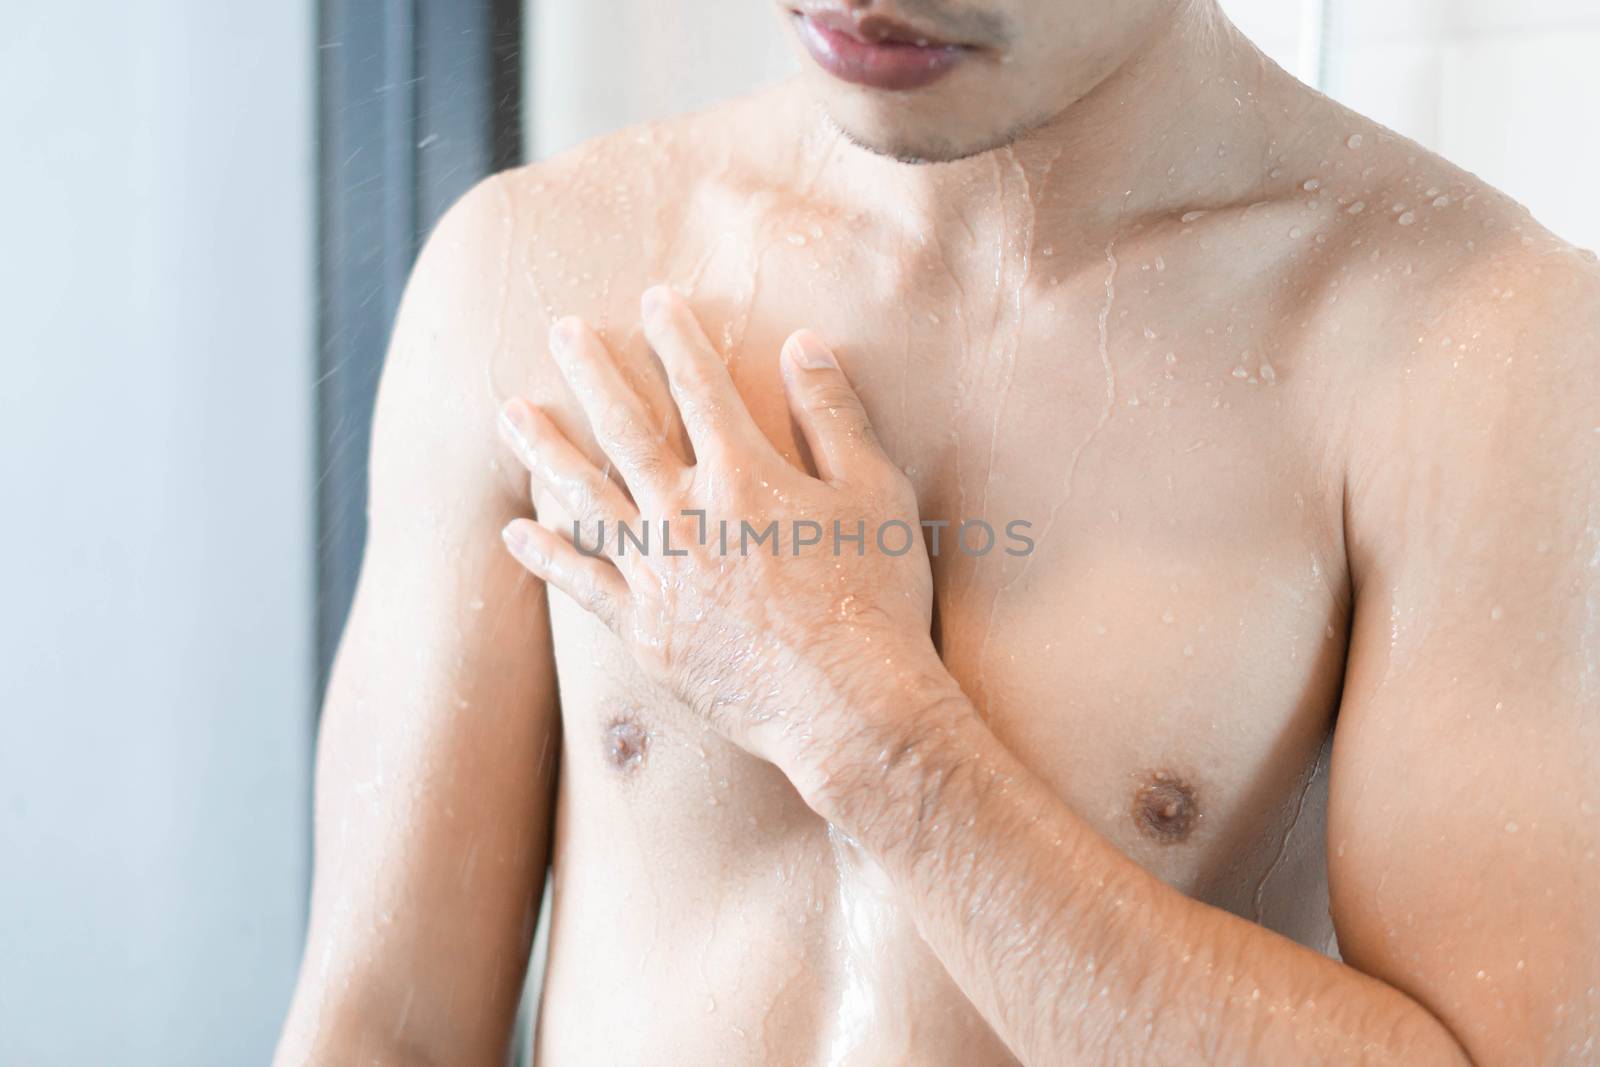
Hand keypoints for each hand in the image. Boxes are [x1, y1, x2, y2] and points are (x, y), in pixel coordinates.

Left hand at [496, 286, 955, 793]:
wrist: (849, 705)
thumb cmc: (875, 597)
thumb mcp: (874, 492)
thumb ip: (832, 416)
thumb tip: (801, 344)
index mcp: (744, 475)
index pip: (700, 387)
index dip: (676, 338)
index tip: (654, 299)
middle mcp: (687, 515)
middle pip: (627, 428)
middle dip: (593, 373)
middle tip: (561, 331)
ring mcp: (659, 575)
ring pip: (587, 497)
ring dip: (546, 451)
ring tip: (510, 415)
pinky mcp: (646, 631)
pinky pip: (584, 585)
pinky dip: (549, 557)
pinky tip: (519, 531)